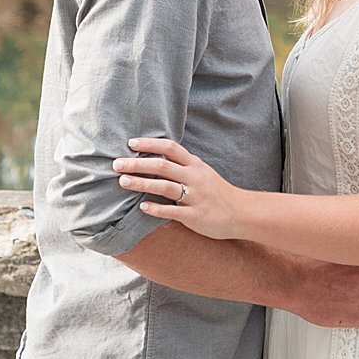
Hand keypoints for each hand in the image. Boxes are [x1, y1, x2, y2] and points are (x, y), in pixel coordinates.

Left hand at [113, 138, 244, 240]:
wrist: (242, 213)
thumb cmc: (217, 192)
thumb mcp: (202, 172)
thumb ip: (182, 165)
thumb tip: (156, 157)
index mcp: (195, 165)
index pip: (170, 148)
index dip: (150, 144)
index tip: (131, 143)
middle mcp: (194, 178)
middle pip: (162, 165)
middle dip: (137, 164)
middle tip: (117, 164)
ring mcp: (195, 197)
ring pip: (164, 186)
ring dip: (142, 183)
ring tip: (123, 182)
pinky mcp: (195, 215)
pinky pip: (172, 211)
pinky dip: (156, 208)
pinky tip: (142, 207)